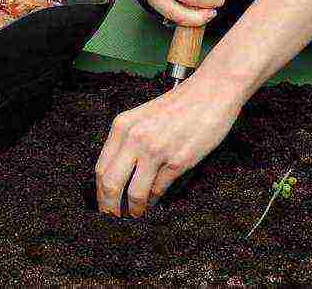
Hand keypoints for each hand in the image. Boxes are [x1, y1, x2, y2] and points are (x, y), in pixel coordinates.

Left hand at [94, 71, 242, 217]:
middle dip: (110, 207)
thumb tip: (119, 174)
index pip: (101, 168)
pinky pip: (159, 190)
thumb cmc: (180, 104)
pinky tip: (154, 201)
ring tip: (136, 214)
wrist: (211, 92)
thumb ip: (129, 141)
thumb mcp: (143, 117)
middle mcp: (135, 138)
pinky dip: (154, 200)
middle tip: (113, 218)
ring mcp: (156, 150)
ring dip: (134, 209)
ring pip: (134, 193)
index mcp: (122, 126)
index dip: (100, 192)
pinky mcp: (177, 161)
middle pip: (110, 184)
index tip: (103, 204)